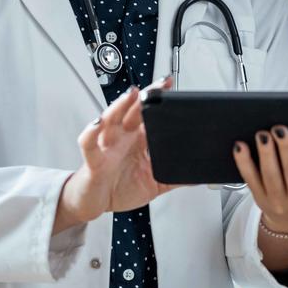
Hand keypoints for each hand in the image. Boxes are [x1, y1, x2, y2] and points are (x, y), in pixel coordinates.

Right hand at [55, 78, 174, 230]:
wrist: (93, 202)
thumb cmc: (119, 188)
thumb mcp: (153, 184)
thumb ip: (174, 178)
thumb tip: (197, 176)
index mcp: (138, 140)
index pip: (149, 114)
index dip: (158, 100)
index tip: (171, 87)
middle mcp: (122, 138)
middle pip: (132, 111)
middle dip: (145, 96)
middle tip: (160, 84)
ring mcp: (107, 146)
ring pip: (111, 120)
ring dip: (120, 106)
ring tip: (130, 95)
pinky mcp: (93, 159)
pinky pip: (89, 143)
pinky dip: (91, 131)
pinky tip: (97, 123)